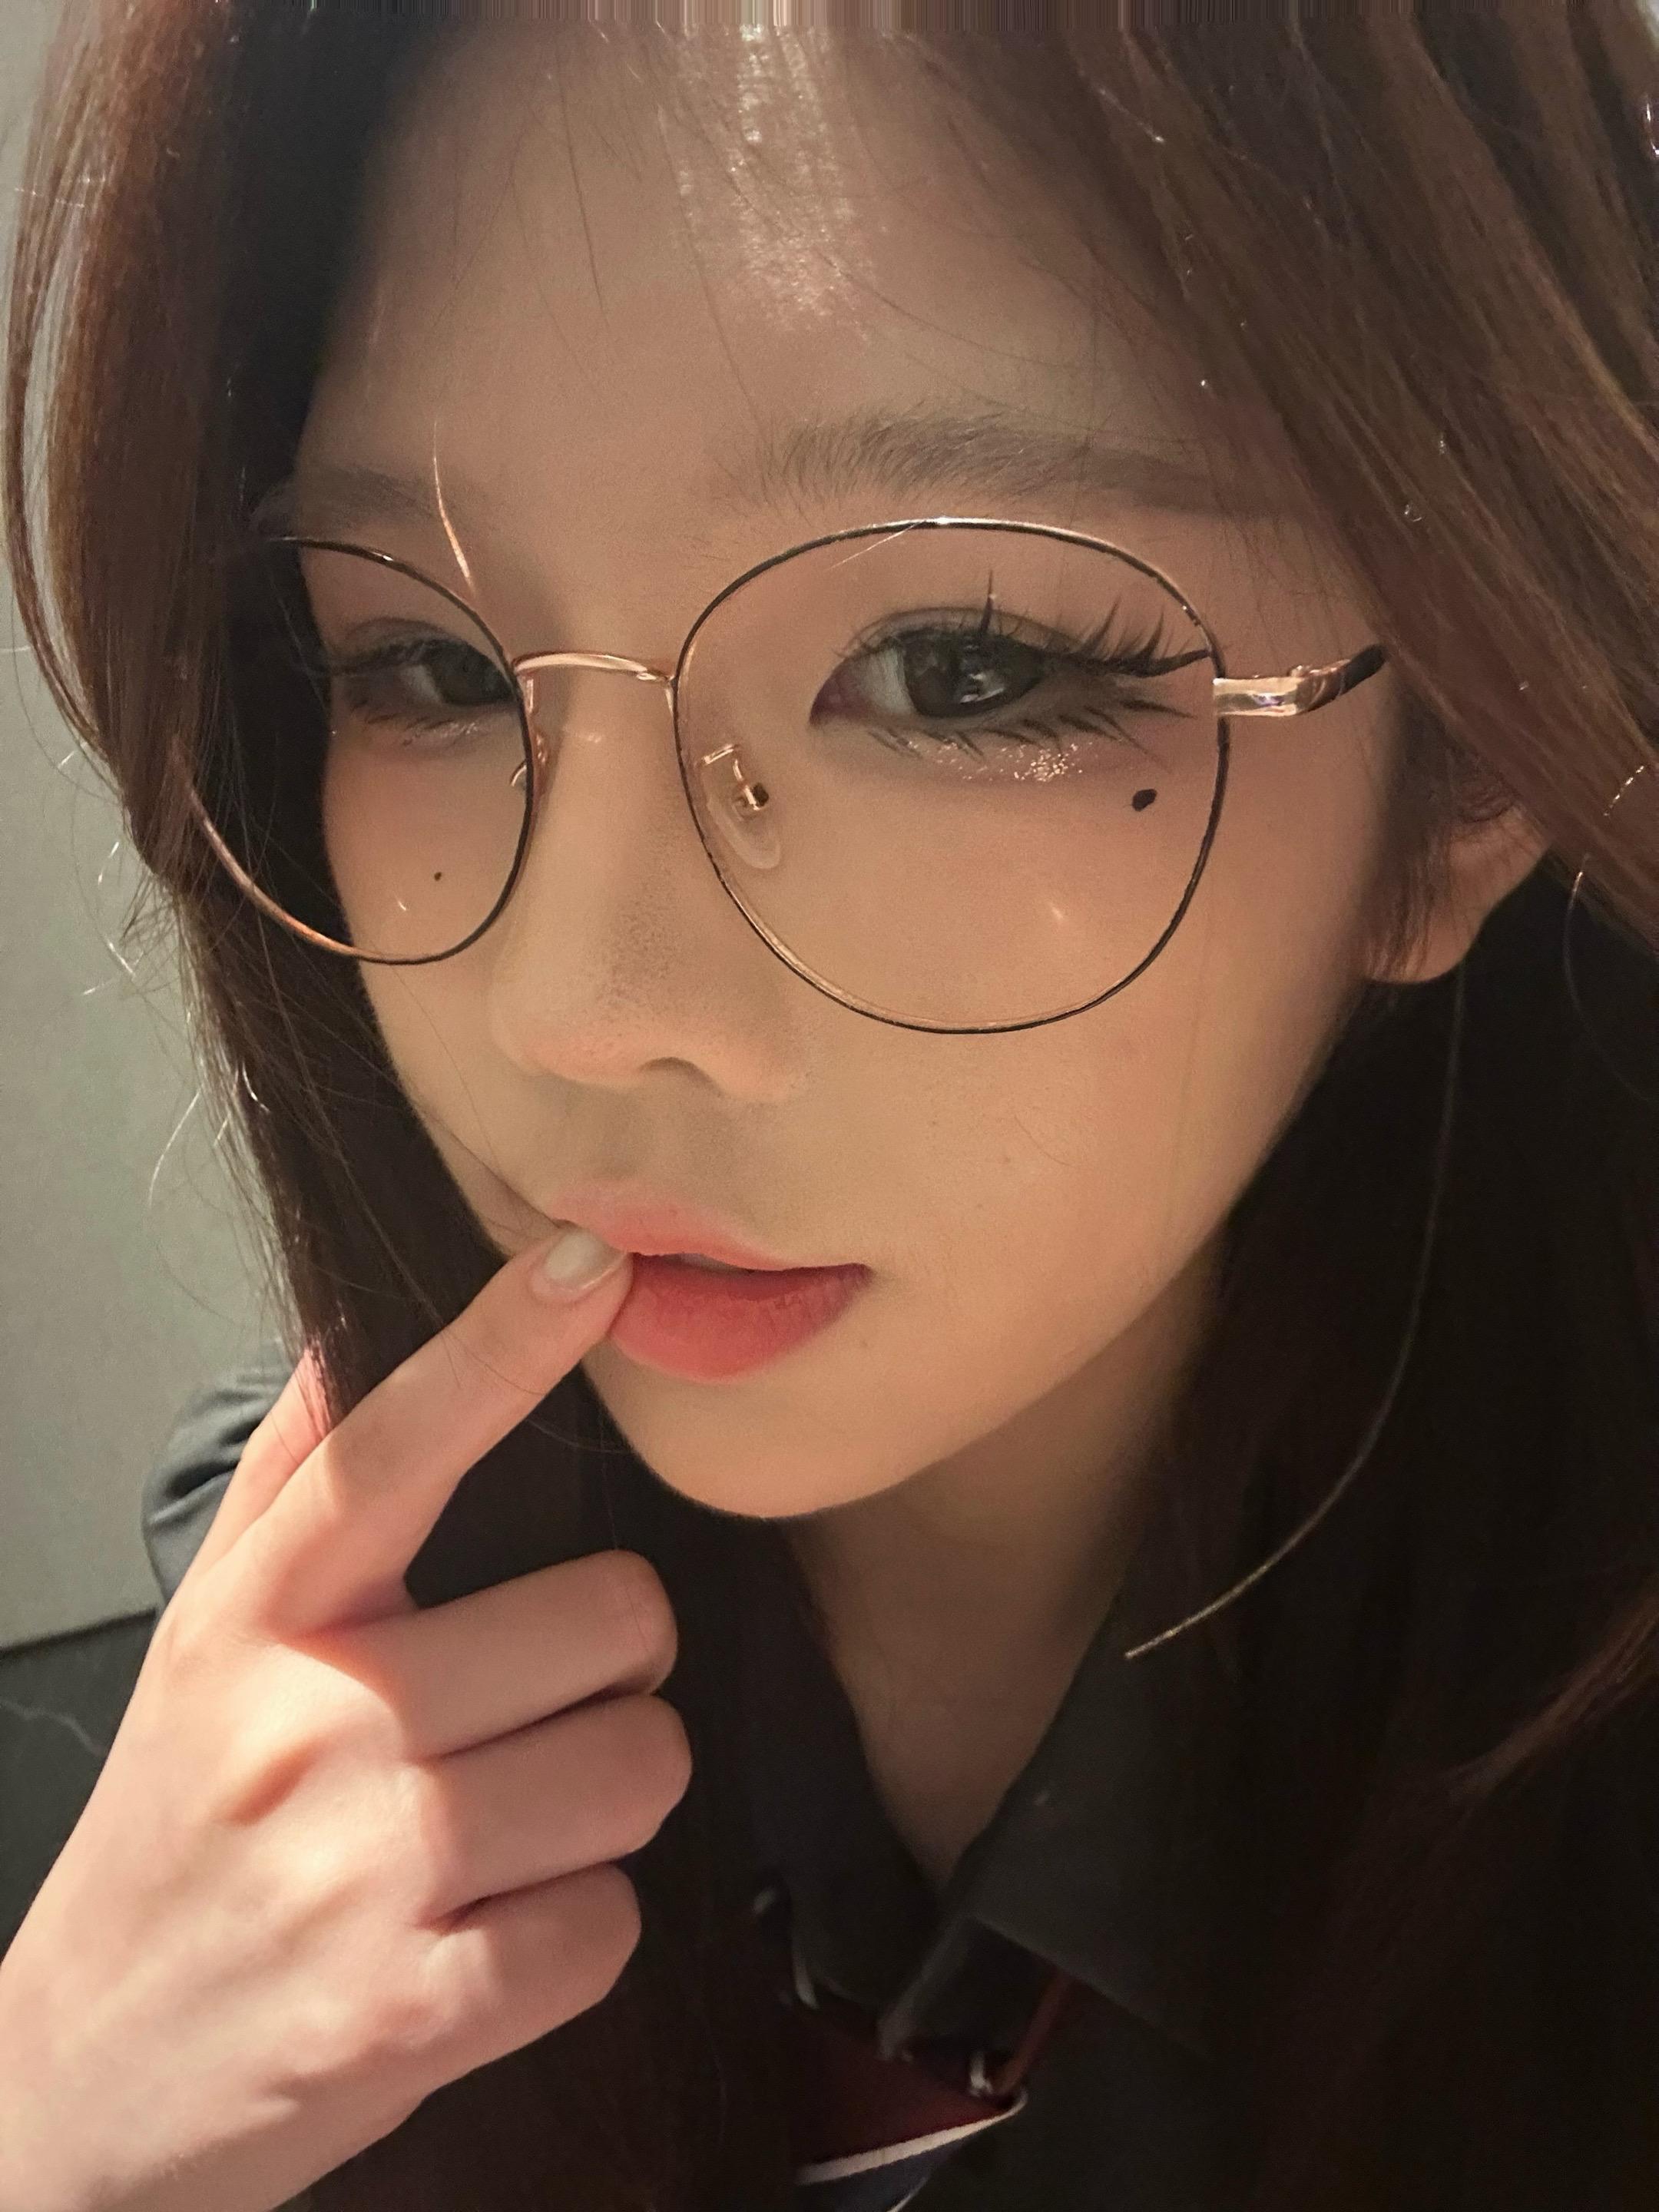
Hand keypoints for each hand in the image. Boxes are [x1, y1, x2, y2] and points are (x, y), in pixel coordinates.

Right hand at [0, 1232, 687, 2211]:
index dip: (502, 1347)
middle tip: (533, 1716)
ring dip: (605, 1806)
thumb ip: (288, 1484)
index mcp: (258, 1617)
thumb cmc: (172, 1839)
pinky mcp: (411, 2010)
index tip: (589, 1267)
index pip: (392, 1448)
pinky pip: (610, 1924)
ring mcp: (359, 1868)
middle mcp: (308, 1721)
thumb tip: (358, 1326)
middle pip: (612, 1620)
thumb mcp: (201, 1645)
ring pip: (639, 1765)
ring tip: (512, 1831)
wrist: (80, 2087)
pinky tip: (490, 1935)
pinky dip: (577, 1936)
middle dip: (610, 1672)